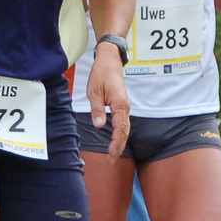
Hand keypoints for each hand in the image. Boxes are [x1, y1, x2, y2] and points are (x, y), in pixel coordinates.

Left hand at [85, 43, 130, 157]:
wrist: (110, 60)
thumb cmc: (101, 74)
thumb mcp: (94, 91)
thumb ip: (97, 109)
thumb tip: (99, 125)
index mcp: (119, 104)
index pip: (120, 129)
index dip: (116, 143)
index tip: (110, 154)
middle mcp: (125, 107)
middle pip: (125, 132)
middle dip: (119, 147)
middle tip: (110, 161)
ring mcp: (125, 106)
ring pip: (125, 128)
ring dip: (120, 142)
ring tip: (112, 155)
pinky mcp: (122, 105)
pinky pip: (123, 123)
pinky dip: (120, 134)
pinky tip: (115, 141)